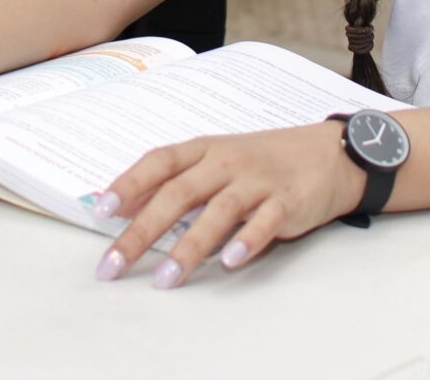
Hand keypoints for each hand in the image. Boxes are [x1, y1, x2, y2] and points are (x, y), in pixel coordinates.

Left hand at [92, 123, 364, 288]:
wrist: (328, 153)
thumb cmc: (263, 160)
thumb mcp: (218, 160)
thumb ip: (176, 181)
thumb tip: (124, 205)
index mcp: (205, 150)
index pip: (159, 162)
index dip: (129, 184)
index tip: (101, 211)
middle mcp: (227, 162)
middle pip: (177, 194)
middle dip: (142, 231)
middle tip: (115, 264)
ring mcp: (258, 181)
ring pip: (217, 212)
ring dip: (188, 247)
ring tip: (165, 278)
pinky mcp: (287, 201)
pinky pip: (264, 222)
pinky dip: (247, 241)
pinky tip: (230, 261)